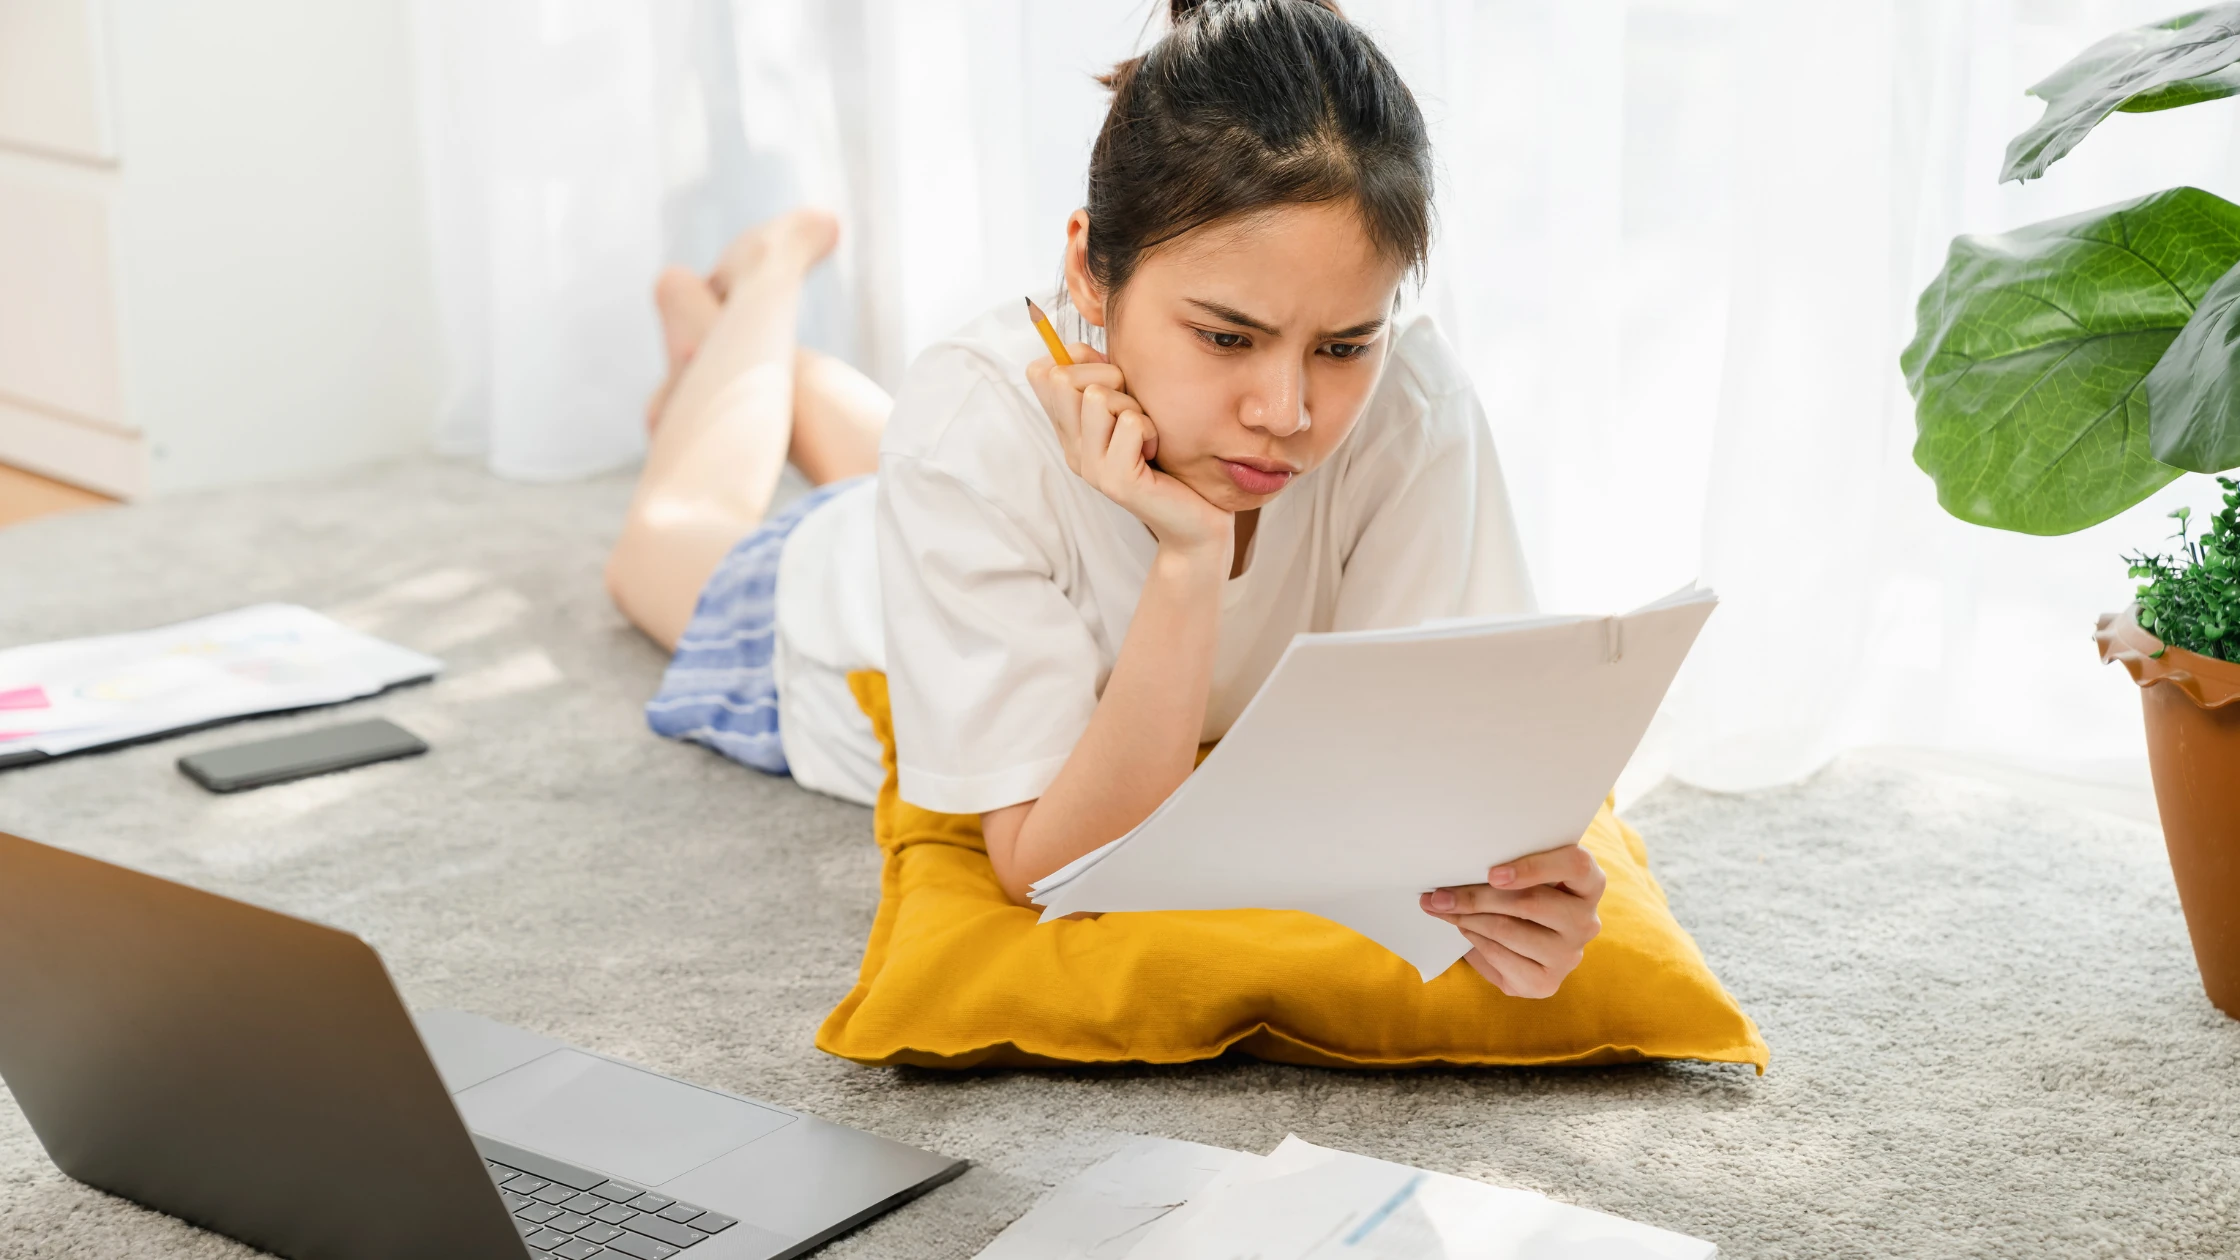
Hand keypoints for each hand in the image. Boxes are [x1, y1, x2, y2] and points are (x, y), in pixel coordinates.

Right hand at [1026, 345, 1230, 559]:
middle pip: (1062, 379)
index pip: (1042, 375)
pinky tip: (1157, 451)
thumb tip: (1073, 348)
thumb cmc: (1170, 459)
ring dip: (1133, 406)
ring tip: (1147, 434)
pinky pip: (1128, 422)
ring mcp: (1090, 467)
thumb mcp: (1132, 408)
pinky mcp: (1116, 480)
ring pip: (1096, 397)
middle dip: (1108, 379)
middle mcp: (1072, 450)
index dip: (1077, 363)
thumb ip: (1104, 379)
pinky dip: (1151, 429)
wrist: (1196, 520)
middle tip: (1134, 411)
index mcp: (1071, 431)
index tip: (1111, 383)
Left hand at [1419, 843, 1605, 997]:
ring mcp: (1569, 956)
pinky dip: (1474, 941)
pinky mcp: (1547, 983)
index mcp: (1589, 883)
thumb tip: (1455, 870)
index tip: (1493, 873)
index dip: (1535, 867)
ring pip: (1509, 930)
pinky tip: (1463, 930)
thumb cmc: (1524, 895)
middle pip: (1530, 902)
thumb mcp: (1526, 874)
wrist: (1529, 944)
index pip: (1575, 865)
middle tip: (1439, 895)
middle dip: (1477, 897)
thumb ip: (1509, 866)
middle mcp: (1586, 921)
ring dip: (1468, 919)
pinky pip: (1500, 957)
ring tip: (1442, 909)